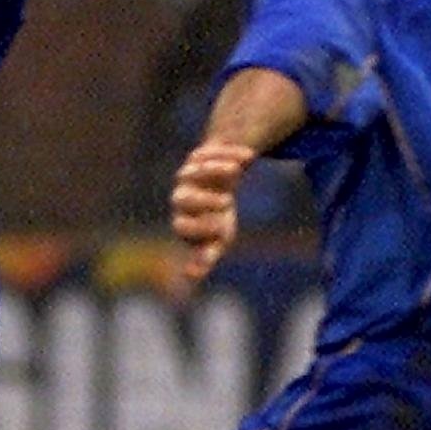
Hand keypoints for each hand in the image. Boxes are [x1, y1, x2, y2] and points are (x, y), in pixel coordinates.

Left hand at [169, 141, 253, 282]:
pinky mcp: (198, 156)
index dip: (198, 227)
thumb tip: (190, 277)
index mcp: (184, 221)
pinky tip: (249, 157)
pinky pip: (207, 152)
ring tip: (238, 170)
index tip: (222, 226)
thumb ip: (204, 257)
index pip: (182, 227)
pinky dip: (228, 154)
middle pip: (181, 198)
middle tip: (226, 202)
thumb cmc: (216, 220)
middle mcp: (182, 198)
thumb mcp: (216, 239)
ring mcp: (188, 176)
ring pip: (194, 170)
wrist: (216, 188)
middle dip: (203, 200)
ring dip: (215, 170)